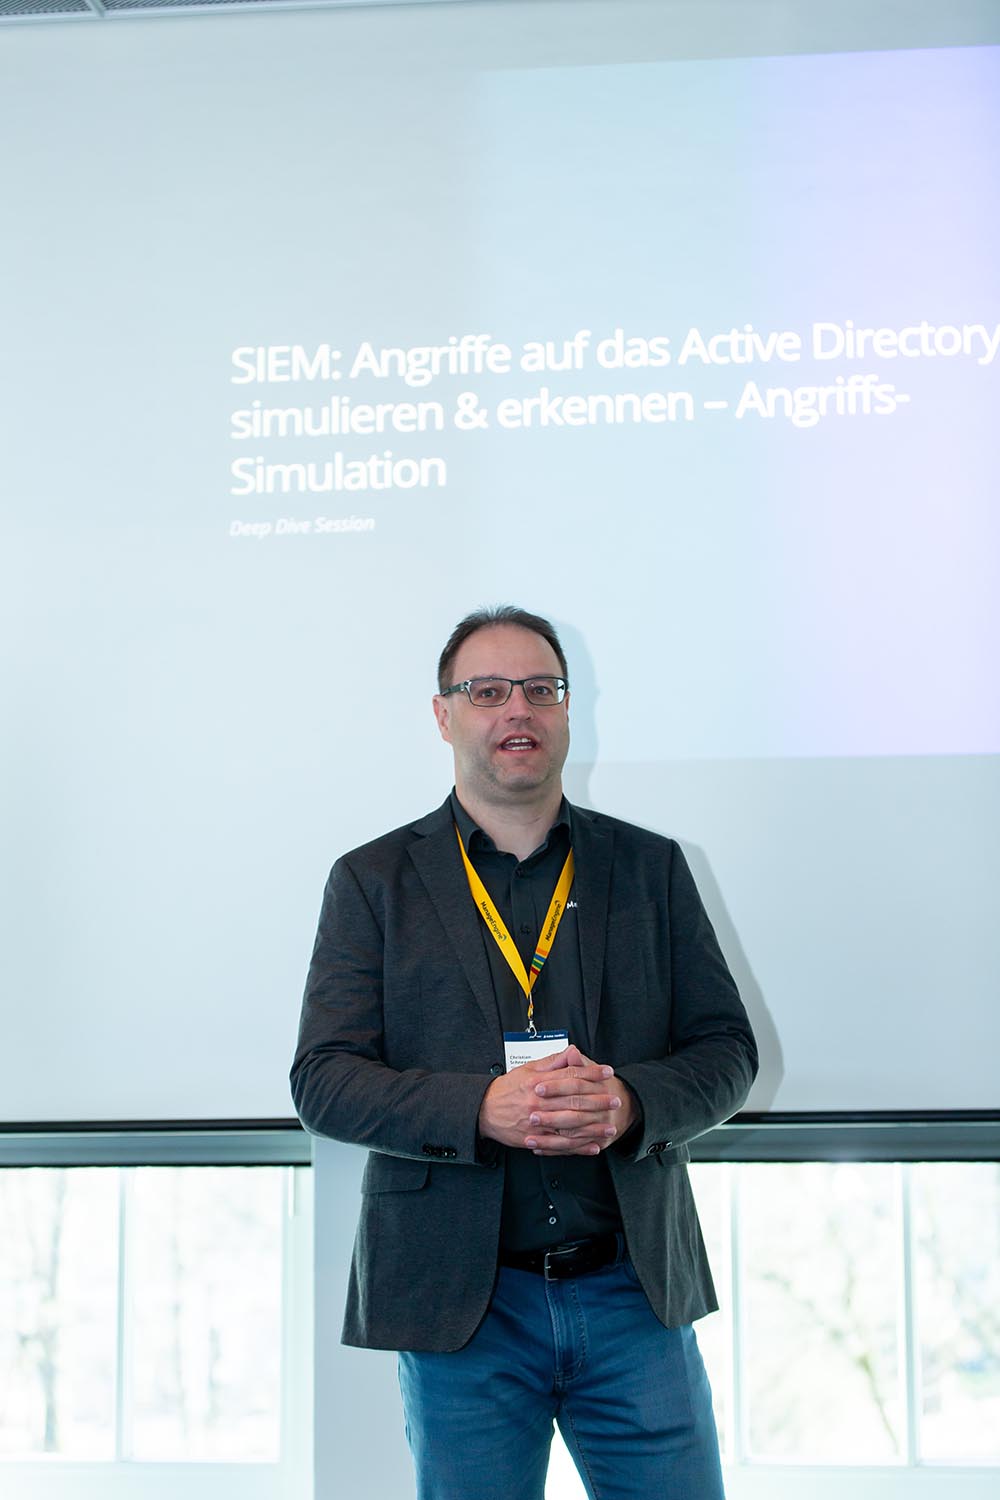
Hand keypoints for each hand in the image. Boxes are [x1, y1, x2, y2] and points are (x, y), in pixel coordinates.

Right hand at [479, 1044, 635, 1155]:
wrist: (484, 1111)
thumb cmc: (507, 1088)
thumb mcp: (528, 1069)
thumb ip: (552, 1062)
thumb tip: (572, 1051)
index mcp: (538, 1082)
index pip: (570, 1075)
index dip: (591, 1073)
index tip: (607, 1072)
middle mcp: (539, 1102)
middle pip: (574, 1101)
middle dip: (598, 1101)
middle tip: (615, 1100)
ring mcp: (537, 1123)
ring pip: (570, 1126)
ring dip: (593, 1128)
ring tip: (610, 1127)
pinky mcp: (535, 1139)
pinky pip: (560, 1145)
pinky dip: (578, 1147)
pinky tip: (593, 1146)